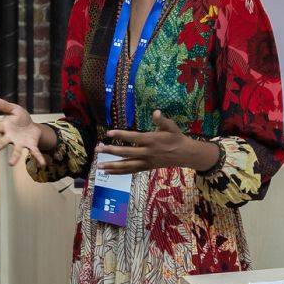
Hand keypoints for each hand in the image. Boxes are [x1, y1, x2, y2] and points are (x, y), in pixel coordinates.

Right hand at [0, 96, 50, 166]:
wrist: (31, 126)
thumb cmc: (20, 118)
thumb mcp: (14, 109)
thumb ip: (4, 105)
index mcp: (6, 127)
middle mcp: (11, 137)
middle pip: (2, 142)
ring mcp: (20, 143)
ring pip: (16, 151)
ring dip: (14, 157)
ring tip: (11, 164)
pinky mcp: (30, 145)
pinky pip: (34, 152)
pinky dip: (38, 158)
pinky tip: (43, 164)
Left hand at [96, 110, 219, 173]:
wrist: (185, 154)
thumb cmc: (176, 138)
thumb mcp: (171, 127)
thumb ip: (162, 120)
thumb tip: (156, 112)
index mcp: (151, 140)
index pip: (133, 137)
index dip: (120, 135)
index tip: (108, 132)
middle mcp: (147, 152)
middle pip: (126, 153)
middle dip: (111, 151)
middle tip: (97, 149)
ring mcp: (145, 162)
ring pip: (126, 165)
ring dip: (112, 165)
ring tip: (98, 165)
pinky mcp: (145, 168)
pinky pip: (130, 171)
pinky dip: (119, 172)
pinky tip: (108, 172)